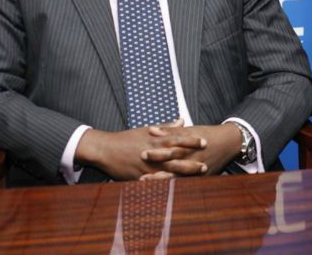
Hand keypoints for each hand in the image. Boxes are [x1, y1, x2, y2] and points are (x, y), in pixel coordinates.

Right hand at [75, 119, 206, 180]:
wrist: (105, 149)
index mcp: (155, 140)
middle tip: (206, 164)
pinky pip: (155, 184)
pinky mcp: (139, 178)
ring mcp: (146, 167)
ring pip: (168, 172)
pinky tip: (176, 190)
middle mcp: (153, 153)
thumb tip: (182, 121)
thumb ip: (167, 127)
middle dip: (191, 162)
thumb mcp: (147, 130)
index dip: (192, 141)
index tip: (205, 141)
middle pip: (176, 158)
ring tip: (195, 178)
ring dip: (183, 175)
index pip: (178, 139)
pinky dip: (166, 186)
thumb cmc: (127, 138)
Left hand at [139, 123, 242, 179]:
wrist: (229, 142)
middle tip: (142, 176)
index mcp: (189, 145)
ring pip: (180, 178)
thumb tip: (152, 130)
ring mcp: (198, 169)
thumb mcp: (190, 130)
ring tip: (151, 186)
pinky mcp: (202, 177)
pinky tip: (163, 192)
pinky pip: (187, 184)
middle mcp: (193, 158)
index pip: (171, 149)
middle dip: (158, 172)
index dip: (157, 152)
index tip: (143, 153)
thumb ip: (170, 131)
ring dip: (164, 182)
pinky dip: (175, 187)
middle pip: (174, 166)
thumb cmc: (207, 134)